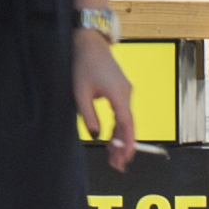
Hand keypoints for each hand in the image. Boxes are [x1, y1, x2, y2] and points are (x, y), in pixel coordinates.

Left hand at [72, 32, 137, 166]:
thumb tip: (96, 136)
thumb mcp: (80, 93)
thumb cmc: (83, 64)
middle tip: (117, 166)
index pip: (127, 125)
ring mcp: (125, 91)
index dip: (126, 144)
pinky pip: (122, 113)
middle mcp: (126, 93)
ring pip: (126, 120)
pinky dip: (118, 127)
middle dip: (124, 147)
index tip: (124, 159)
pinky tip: (112, 139)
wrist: (89, 42)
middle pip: (129, 125)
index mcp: (118, 94)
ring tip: (114, 157)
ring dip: (120, 139)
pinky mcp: (121, 89)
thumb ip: (89, 116)